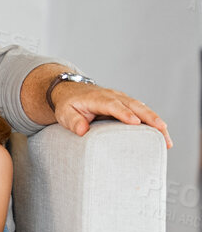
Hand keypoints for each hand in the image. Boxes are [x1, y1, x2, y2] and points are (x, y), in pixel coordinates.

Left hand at [52, 81, 171, 147]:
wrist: (72, 91)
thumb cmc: (69, 105)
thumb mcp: (64, 113)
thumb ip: (73, 121)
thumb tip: (82, 130)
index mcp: (98, 98)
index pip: (113, 105)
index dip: (125, 113)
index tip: (135, 122)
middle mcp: (114, 96)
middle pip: (135, 106)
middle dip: (150, 118)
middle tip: (162, 130)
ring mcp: (123, 99)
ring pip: (143, 109)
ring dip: (156, 122)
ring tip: (166, 139)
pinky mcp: (127, 105)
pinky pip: (143, 113)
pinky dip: (153, 123)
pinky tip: (162, 136)